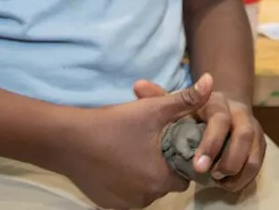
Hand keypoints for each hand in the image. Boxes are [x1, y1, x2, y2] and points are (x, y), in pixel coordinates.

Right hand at [58, 73, 212, 209]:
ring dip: (146, 175)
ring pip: (148, 190)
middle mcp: (146, 197)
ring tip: (135, 151)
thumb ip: (186, 99)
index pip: (186, 175)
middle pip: (167, 183)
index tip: (172, 143)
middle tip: (152, 144)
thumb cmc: (112, 123)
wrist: (66, 140)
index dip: (183, 158)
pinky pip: (128, 196)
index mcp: (161, 178)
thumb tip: (212, 81)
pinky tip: (119, 162)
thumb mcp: (152, 109)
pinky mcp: (108, 206)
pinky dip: (128, 183)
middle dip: (164, 166)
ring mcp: (126, 204)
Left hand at [134, 81, 264, 191]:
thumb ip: (160, 98)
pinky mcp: (260, 145)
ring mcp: (254, 129)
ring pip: (256, 153)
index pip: (221, 120)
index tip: (197, 166)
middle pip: (245, 135)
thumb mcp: (177, 104)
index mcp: (219, 103)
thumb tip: (138, 85)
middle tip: (209, 176)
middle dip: (228, 160)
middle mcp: (240, 113)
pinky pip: (258, 165)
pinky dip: (244, 178)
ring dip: (238, 171)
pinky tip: (226, 185)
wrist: (223, 110)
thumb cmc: (194, 111)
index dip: (211, 143)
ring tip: (218, 182)